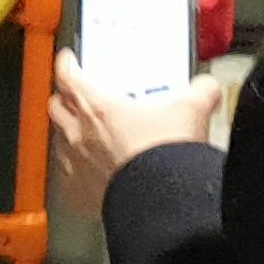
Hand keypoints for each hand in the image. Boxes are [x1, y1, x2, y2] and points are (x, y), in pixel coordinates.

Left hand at [48, 58, 220, 213]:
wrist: (161, 202)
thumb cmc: (164, 157)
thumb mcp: (191, 111)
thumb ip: (199, 92)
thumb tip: (206, 88)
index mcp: (99, 107)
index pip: (68, 76)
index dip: (67, 65)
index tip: (69, 61)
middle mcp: (81, 135)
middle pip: (57, 107)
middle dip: (65, 98)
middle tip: (78, 96)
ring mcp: (78, 166)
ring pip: (59, 142)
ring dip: (68, 134)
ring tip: (87, 134)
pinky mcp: (82, 195)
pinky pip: (69, 180)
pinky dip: (76, 173)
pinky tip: (90, 173)